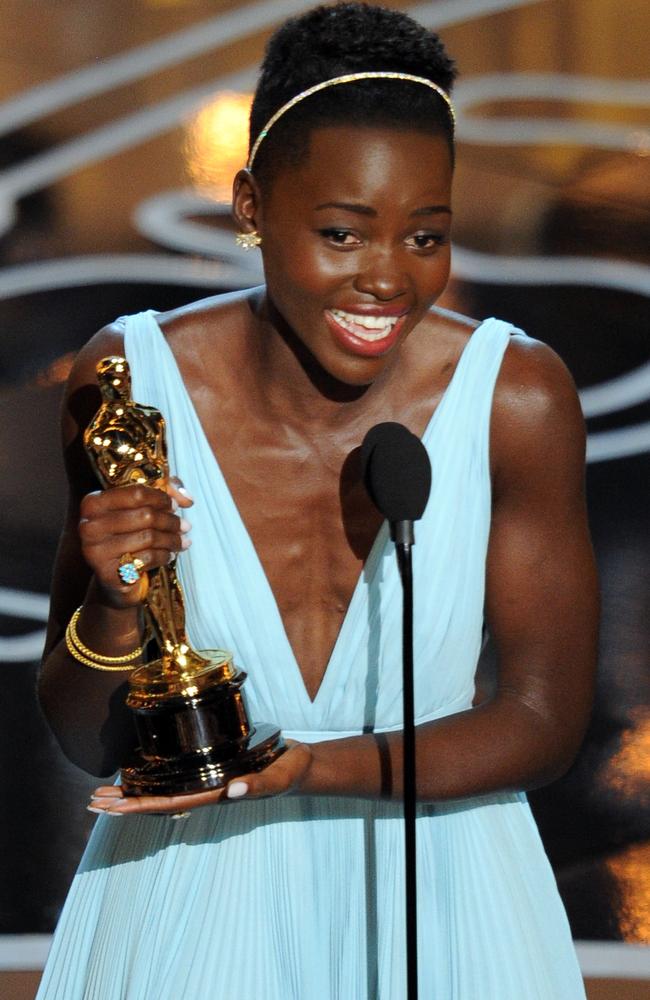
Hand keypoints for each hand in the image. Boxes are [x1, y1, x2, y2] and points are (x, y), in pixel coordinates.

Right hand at [78, 477, 193, 606]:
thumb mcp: (143, 507)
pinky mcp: (108, 574)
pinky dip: (164, 556)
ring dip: (172, 540)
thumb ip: (165, 491)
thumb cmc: (129, 536)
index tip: (175, 506)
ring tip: (182, 541)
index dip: (162, 498)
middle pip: (145, 515)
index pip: (136, 493)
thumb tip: (187, 500)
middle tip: (185, 526)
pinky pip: (147, 558)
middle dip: (171, 521)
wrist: (114, 580)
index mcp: (93, 503)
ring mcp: (95, 551)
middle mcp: (89, 526)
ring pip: (149, 537)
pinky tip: (169, 555)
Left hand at [87, 742, 311, 815]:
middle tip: (92, 802)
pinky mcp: (210, 770)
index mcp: (215, 795)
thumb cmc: (289, 771)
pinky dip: (152, 780)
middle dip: (125, 804)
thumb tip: (232, 792)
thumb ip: (258, 785)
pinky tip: (138, 775)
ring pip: (162, 792)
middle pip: (157, 802)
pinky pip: (174, 779)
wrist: (300, 765)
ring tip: (104, 794)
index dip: (139, 806)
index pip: (170, 803)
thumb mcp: (278, 777)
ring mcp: (206, 783)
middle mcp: (205, 792)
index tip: (113, 807)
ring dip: (132, 794)